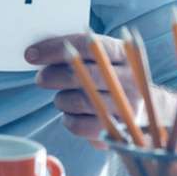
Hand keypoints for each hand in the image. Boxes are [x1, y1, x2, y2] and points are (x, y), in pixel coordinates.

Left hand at [26, 33, 142, 144]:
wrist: (145, 110)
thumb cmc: (111, 78)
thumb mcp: (103, 58)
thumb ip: (75, 52)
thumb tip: (36, 52)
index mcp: (123, 53)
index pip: (85, 45)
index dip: (54, 49)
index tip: (30, 55)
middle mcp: (130, 79)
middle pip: (81, 74)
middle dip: (52, 76)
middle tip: (41, 79)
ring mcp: (127, 107)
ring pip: (78, 101)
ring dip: (60, 99)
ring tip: (60, 98)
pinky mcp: (119, 131)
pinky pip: (81, 126)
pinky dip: (68, 120)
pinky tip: (70, 115)